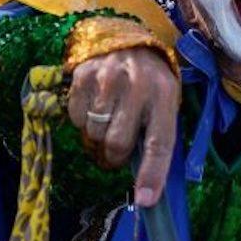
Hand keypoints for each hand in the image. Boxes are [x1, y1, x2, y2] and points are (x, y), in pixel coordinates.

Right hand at [67, 47, 179, 207]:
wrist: (126, 39)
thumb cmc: (150, 82)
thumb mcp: (163, 103)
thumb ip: (155, 136)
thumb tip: (145, 188)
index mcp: (165, 95)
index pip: (159, 143)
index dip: (151, 175)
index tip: (144, 200)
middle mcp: (137, 85)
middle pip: (117, 143)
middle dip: (114, 156)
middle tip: (116, 150)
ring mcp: (107, 78)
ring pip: (94, 133)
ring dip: (98, 137)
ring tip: (107, 120)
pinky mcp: (83, 75)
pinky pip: (76, 118)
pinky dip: (82, 121)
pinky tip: (94, 106)